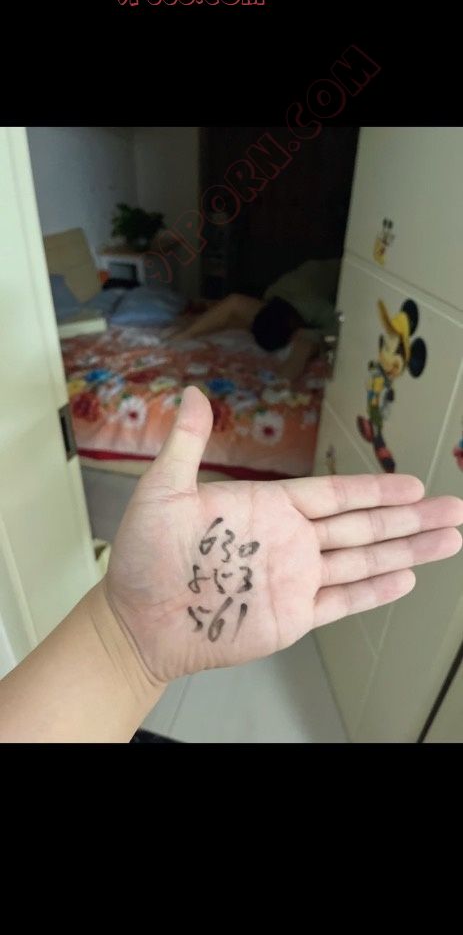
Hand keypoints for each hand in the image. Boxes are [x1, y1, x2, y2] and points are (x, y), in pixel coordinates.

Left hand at [104, 386, 462, 684]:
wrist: (136, 620)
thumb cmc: (144, 557)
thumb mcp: (162, 490)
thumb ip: (187, 444)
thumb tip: (194, 393)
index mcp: (268, 508)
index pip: (334, 494)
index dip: (375, 490)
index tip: (412, 485)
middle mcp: (289, 542)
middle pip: (363, 525)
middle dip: (410, 518)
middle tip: (452, 509)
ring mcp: (294, 580)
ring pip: (363, 561)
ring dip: (407, 550)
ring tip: (448, 539)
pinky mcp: (290, 617)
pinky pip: (342, 601)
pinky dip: (375, 592)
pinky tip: (406, 578)